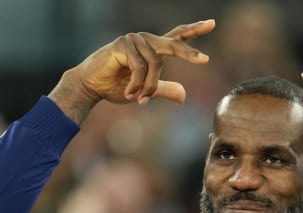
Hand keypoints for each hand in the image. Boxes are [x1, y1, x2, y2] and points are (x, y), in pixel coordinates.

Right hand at [50, 20, 214, 122]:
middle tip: (204, 60)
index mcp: (153, 48)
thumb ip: (163, 90)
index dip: (194, 30)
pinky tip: (129, 93)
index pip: (177, 36)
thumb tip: (184, 96)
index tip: (212, 24)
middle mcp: (145, 40)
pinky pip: (140, 67)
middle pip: (173, 45)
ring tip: (138, 99)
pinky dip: (137, 84)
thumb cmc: (115, 87)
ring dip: (148, 86)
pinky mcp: (123, 44)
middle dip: (188, 54)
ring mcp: (134, 40)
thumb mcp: (145, 91)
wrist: (90, 87)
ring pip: (155, 64)